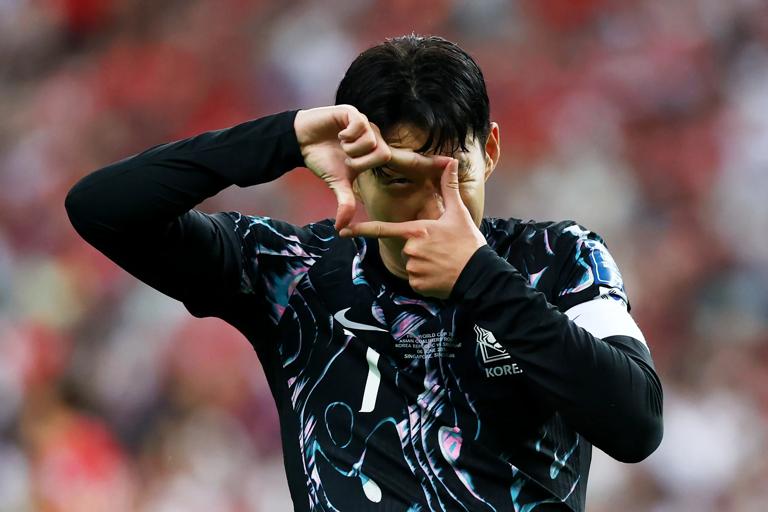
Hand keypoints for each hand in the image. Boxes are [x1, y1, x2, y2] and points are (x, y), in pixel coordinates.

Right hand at [294, 105, 390, 229]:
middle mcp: (371, 136)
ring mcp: (362, 123)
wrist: (301, 142)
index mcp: (372, 152)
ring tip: (340, 146)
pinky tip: (339, 135)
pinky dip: (348, 135)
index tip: (369, 165)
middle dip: (361, 161)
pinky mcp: (350, 112)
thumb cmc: (322, 160)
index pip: (389, 159)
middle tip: (346, 158)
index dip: (377, 165)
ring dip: (352, 149)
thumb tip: (341, 228)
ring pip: (372, 140)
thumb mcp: (337, 184)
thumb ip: (345, 203)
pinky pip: (360, 124)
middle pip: (383, 152)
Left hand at [339, 159, 486, 298]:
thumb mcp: (459, 213)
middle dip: (421, 249)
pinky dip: (427, 279)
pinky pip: (416, 280)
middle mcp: (411, 249)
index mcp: (416, 231)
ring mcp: (413, 269)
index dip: (361, 230)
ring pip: (412, 265)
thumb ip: (449, 187)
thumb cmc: (468, 242)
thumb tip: (451, 161)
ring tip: (444, 263)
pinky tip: (442, 275)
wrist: (479, 274)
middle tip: (443, 250)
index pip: (383, 229)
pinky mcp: (418, 285)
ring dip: (425, 265)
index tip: (342, 231)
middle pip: (407, 247)